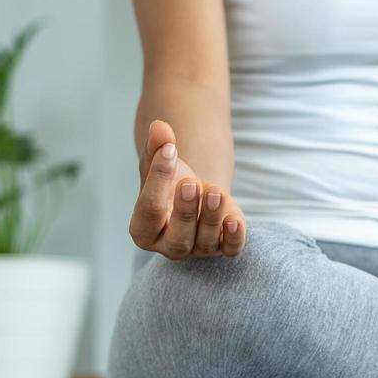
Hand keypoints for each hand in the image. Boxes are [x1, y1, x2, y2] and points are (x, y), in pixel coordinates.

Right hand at [128, 119, 246, 259]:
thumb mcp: (161, 163)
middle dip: (184, 211)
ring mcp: (198, 249)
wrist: (197, 193)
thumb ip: (158, 147)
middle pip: (177, 238)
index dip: (158, 179)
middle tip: (190, 183)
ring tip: (214, 191)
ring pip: (205, 243)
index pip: (149, 210)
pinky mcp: (223, 246)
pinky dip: (234, 237)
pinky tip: (234, 219)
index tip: (170, 150)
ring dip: (211, 217)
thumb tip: (159, 127)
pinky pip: (230, 249)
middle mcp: (169, 246)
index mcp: (143, 230)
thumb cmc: (171, 181)